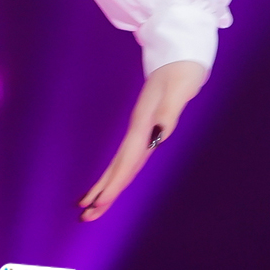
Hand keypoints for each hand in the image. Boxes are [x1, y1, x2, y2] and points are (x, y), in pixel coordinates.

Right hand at [77, 60, 206, 220]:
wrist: (180, 52)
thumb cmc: (183, 69)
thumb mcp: (180, 87)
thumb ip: (169, 110)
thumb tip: (158, 134)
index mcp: (145, 121)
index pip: (128, 158)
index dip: (115, 181)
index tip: (100, 203)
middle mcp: (139, 127)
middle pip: (119, 165)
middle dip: (104, 191)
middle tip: (86, 217)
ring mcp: (141, 127)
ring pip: (122, 162)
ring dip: (107, 185)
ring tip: (88, 208)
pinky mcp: (146, 126)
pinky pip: (131, 154)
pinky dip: (120, 171)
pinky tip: (113, 182)